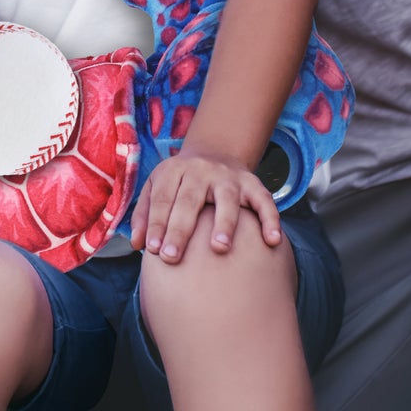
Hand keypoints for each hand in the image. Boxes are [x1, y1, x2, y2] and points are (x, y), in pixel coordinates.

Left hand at [130, 149, 282, 262]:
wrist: (215, 153)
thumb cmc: (180, 183)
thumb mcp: (157, 187)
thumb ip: (145, 214)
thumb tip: (138, 245)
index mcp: (174, 170)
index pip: (163, 198)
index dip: (157, 224)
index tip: (153, 251)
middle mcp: (201, 170)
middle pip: (190, 200)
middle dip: (180, 229)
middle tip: (172, 257)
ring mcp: (228, 176)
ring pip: (227, 198)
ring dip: (224, 222)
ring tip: (219, 248)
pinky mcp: (252, 183)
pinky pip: (264, 200)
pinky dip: (270, 219)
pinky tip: (272, 241)